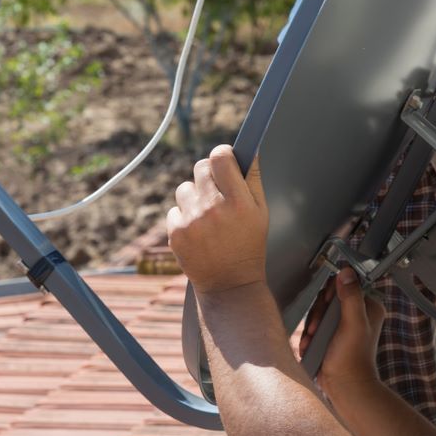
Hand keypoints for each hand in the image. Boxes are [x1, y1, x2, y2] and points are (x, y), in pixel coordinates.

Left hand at [166, 144, 267, 293]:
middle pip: (200, 167)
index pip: (220, 158)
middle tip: (217, 191)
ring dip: (194, 197)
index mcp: (238, 201)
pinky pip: (174, 210)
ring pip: (184, 188)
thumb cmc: (249, 245)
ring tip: (207, 216)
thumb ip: (253, 179)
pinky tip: (198, 232)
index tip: (225, 159)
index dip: (222, 154)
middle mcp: (213, 208)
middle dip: (209, 175)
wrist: (229, 285)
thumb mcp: (261, 212)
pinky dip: (183, 217)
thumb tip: (249, 151)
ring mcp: (192, 221)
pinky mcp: (176, 233)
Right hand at [300, 268, 384, 397]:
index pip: (345, 285)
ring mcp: (343, 324)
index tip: (325, 306)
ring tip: (313, 339)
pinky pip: (316, 324)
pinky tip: (310, 344)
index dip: (331, 293)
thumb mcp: (353, 324)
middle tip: (317, 328)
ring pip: (319, 311)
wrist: (344, 386)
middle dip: (318, 313)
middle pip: (328, 298)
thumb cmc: (351, 358)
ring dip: (312, 325)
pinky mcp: (332, 333)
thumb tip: (346, 272)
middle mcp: (358, 313)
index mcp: (369, 307)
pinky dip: (310, 334)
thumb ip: (351, 297)